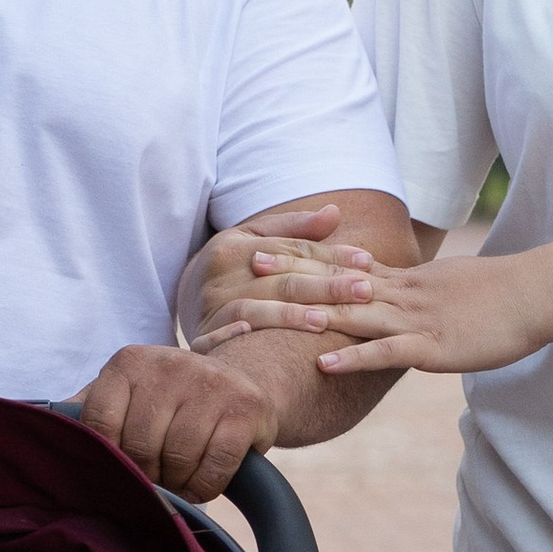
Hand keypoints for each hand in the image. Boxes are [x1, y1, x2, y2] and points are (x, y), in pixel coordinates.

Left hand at [75, 342, 282, 500]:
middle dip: (145, 474)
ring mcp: (210, 384)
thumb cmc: (172, 398)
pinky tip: (201, 482)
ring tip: (177, 478)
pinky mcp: (245, 408)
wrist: (242, 381)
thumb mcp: (129, 391)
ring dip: (176, 482)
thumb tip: (43, 431)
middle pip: (139, 445)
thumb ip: (90, 409)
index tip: (119, 468)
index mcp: (130, 362)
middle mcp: (169, 365)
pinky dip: (205, 486)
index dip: (109, 457)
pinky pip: (215, 467)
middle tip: (153, 478)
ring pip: (177, 458)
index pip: (100, 423)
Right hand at [180, 204, 359, 347]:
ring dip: (287, 316)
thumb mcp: (256, 238)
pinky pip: (214, 339)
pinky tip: (252, 336)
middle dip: (325, 286)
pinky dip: (231, 336)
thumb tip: (336, 212)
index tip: (368, 262)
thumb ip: (295, 228)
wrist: (184, 298)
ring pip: (252, 310)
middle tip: (364, 290)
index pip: (291, 250)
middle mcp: (220, 276)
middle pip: (280, 280)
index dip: (331, 255)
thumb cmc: (235, 267)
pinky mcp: (201, 337)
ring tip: (324, 321)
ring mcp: (209, 308)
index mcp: (235, 246)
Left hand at [247, 254, 548, 382]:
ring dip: (310, 311)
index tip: (266, 242)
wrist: (536, 296)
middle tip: (248, 262)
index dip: (303, 252)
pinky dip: (352, 357)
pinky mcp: (431, 347)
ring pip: (353, 313)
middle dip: (291, 272)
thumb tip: (390, 288)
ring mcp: (414, 319)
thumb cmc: (498, 294)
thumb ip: (415, 289)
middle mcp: (401, 294)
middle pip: (337, 280)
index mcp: (404, 280)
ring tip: (269, 311)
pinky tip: (323, 363)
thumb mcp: (447, 283)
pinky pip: (385, 352)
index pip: (344, 263)